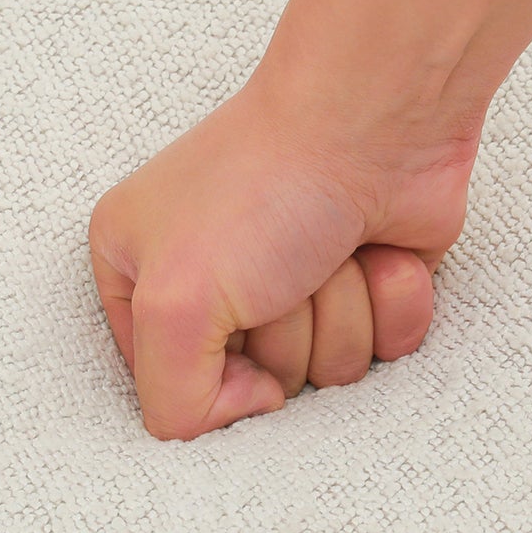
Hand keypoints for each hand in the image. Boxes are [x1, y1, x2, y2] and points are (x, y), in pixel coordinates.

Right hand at [88, 75, 475, 438]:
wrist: (374, 118)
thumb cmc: (265, 186)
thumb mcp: (171, 305)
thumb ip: (170, 400)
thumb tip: (240, 414)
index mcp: (138, 274)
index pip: (169, 394)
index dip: (211, 378)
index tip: (226, 324)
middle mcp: (212, 280)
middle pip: (259, 385)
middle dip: (287, 336)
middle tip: (281, 270)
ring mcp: (294, 281)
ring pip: (331, 370)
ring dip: (341, 314)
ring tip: (328, 249)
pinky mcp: (366, 281)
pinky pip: (390, 347)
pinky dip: (393, 303)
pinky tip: (377, 248)